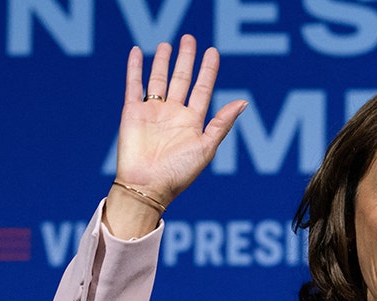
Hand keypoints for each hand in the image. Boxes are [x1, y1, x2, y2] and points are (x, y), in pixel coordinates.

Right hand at [107, 35, 245, 236]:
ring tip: (168, 44)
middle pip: (181, 79)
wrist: (148, 186)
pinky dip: (135, 68)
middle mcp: (173, 114)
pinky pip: (134, 85)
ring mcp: (153, 111)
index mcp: (193, 121)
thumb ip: (222, 123)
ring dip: (163, 62)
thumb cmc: (179, 172)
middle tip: (190, 38)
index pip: (202, 89)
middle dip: (186, 59)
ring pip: (159, 79)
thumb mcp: (207, 147)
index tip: (213, 52)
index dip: (208, 70)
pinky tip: (138, 52)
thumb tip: (243, 101)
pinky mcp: (133, 112)